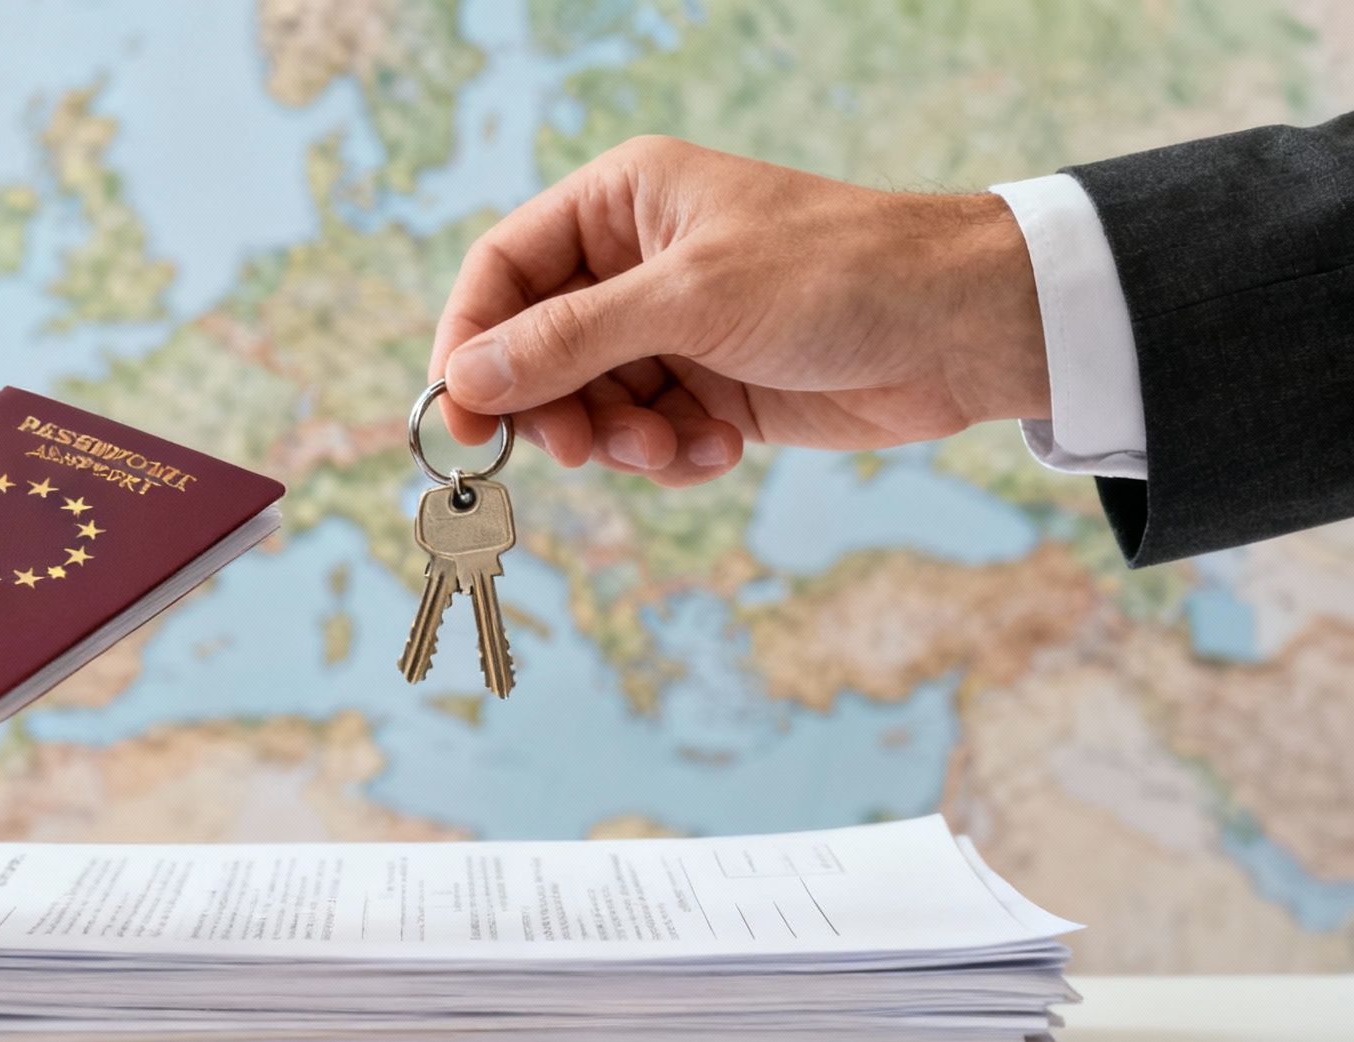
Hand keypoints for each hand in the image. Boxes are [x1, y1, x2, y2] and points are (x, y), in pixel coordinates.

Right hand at [430, 136, 1049, 484]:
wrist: (960, 330)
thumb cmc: (835, 274)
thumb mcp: (689, 299)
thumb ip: (568, 340)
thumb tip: (466, 379)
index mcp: (621, 203)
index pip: (504, 270)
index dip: (472, 340)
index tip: (462, 414)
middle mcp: (636, 263)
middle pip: (535, 349)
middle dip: (555, 407)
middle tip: (580, 451)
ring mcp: (673, 330)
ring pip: (589, 404)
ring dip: (620, 441)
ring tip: (674, 447)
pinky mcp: (709, 389)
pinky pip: (646, 437)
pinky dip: (671, 456)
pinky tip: (720, 451)